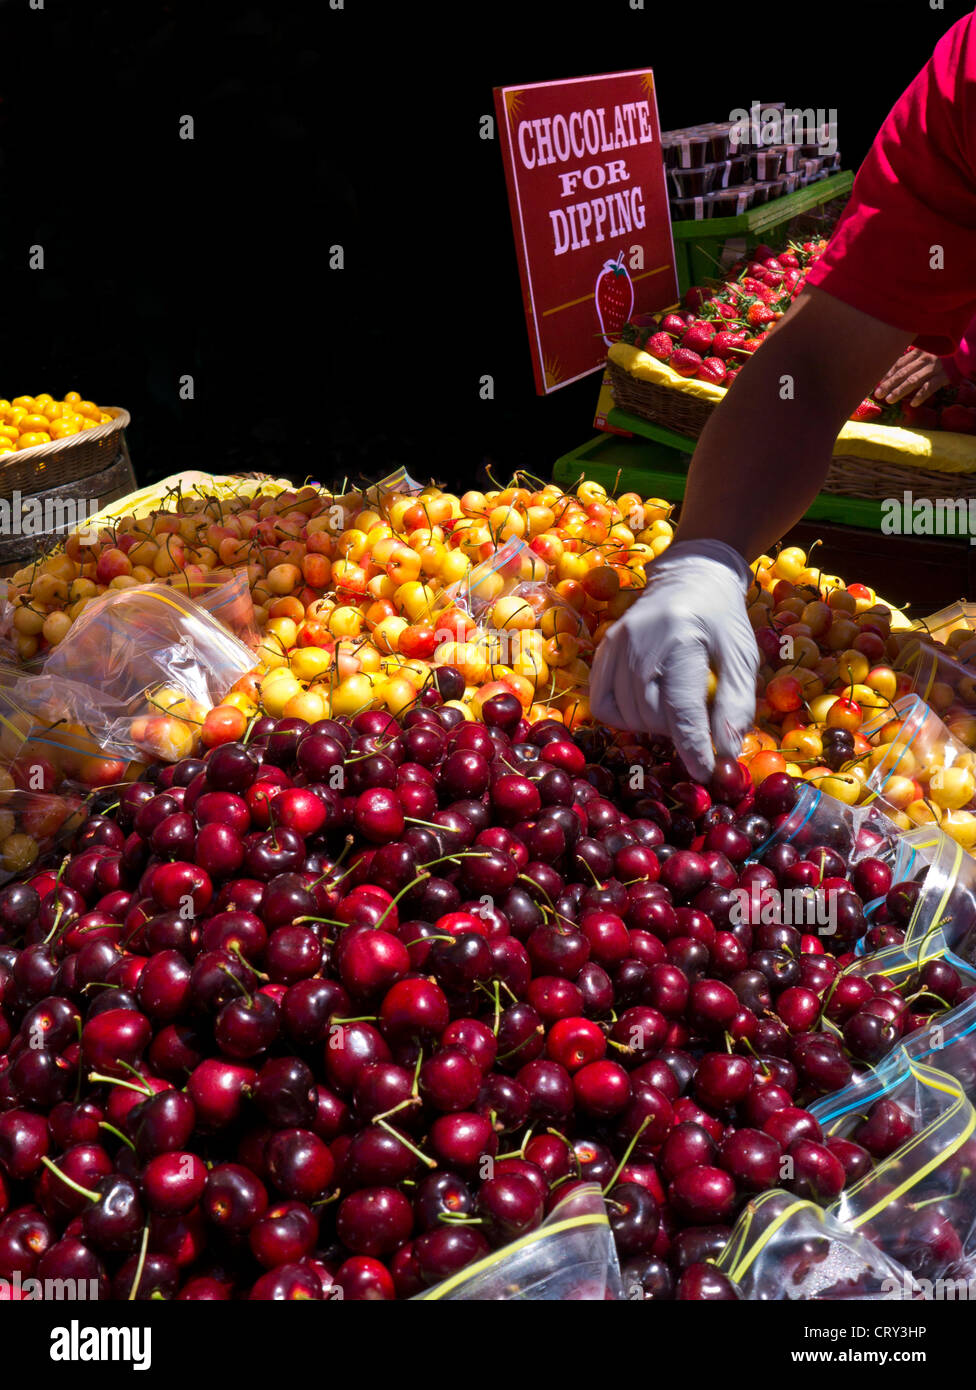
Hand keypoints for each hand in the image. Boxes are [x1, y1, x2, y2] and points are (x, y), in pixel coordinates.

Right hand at [589, 540, 758, 780]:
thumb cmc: (722, 619)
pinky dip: (625, 715)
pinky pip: (603, 702)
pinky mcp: (604, 649)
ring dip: (653, 725)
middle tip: (698, 721)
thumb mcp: (742, 658)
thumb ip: (736, 707)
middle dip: (677, 732)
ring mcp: (616, 644)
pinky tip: (647, 705)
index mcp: (681, 638)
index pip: (681, 708)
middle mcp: (641, 640)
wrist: (692, 575)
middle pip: (651, 715)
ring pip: (626, 714)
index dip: (692, 747)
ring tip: (675, 707)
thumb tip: (725, 755)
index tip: (705, 773)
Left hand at [874, 349, 948, 405]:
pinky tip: (914, 404)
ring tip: (889, 400)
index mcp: (918, 352)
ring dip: (900, 390)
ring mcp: (933, 367)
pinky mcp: (944, 376)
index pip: (898, 363)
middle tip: (877, 394)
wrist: (965, 350)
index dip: (887, 373)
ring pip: (913, 380)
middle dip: (889, 383)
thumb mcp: (927, 351)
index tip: (876, 382)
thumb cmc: (943, 353)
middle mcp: (924, 359)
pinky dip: (921, 395)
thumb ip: (913, 358)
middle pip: (902, 373)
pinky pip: (930, 387)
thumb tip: (896, 370)